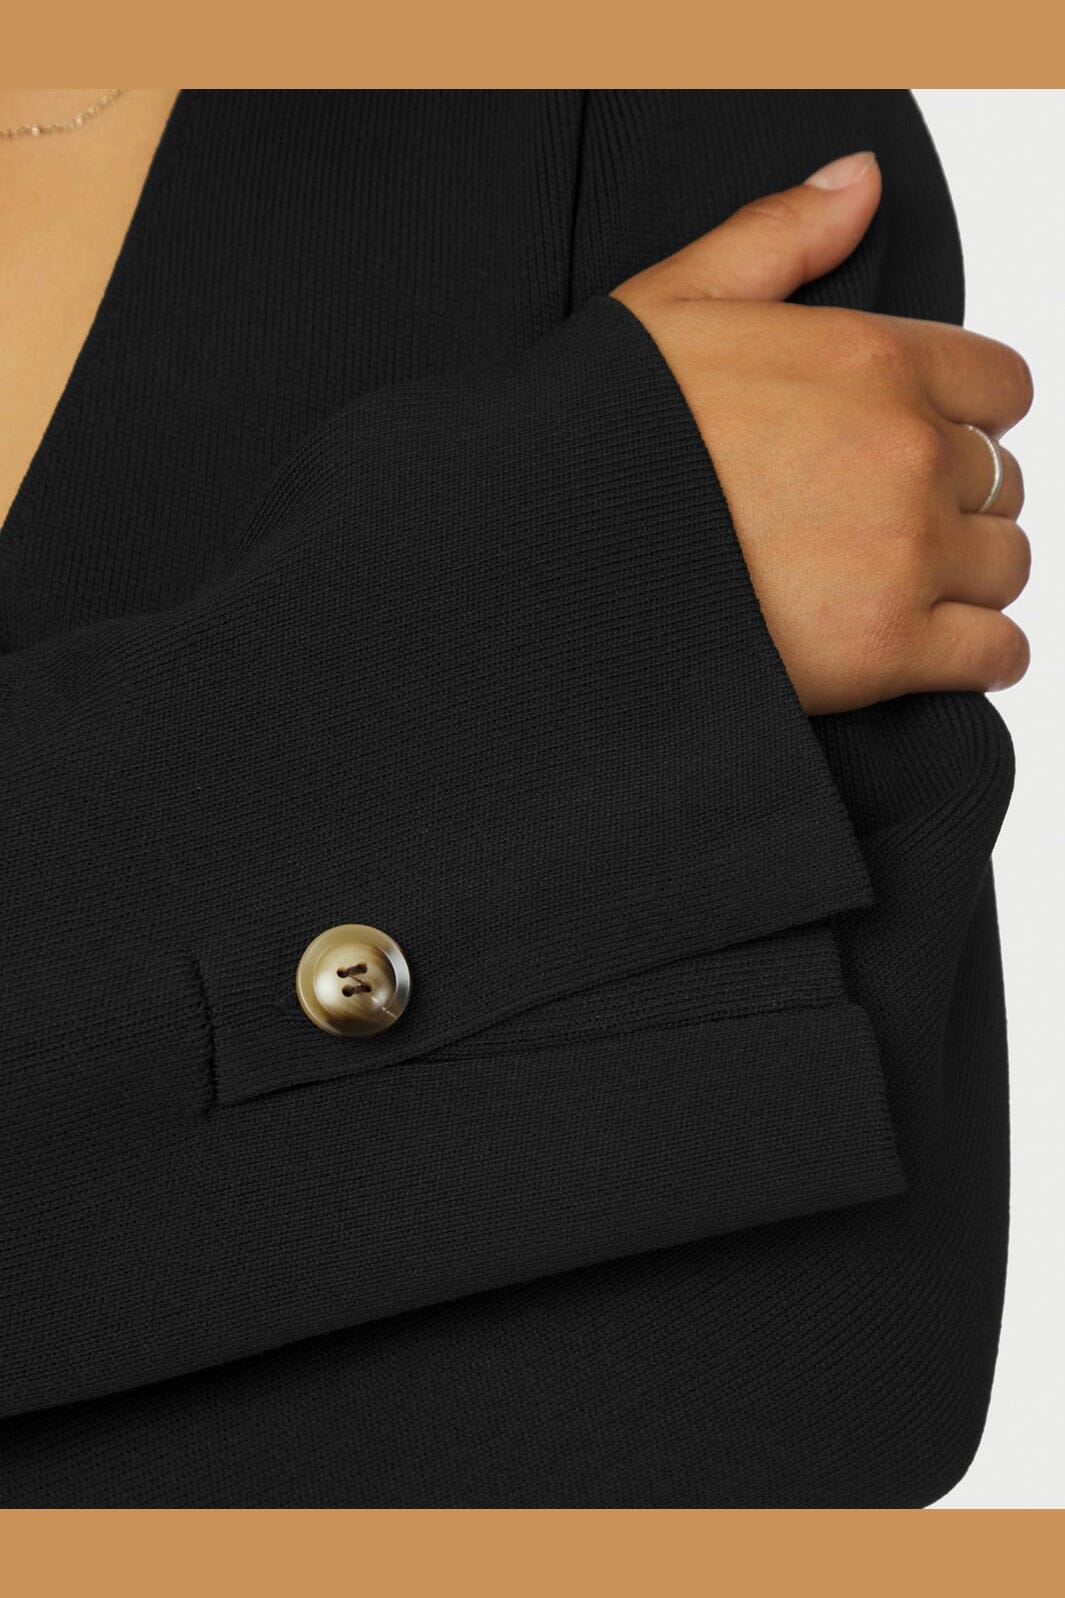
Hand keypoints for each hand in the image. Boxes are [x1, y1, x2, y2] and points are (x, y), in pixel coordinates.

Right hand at [609, 150, 1032, 714]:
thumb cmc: (595, 439)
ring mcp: (903, 554)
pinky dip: (978, 655)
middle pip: (1000, 479)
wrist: (545, 557)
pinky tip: (932, 648)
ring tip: (893, 588)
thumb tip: (861, 181)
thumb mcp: (672, 304)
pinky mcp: (887, 650)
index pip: (999, 385)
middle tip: (877, 526)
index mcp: (868, 360)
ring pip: (1005, 564)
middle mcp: (904, 452)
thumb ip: (781, 237)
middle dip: (952, 502)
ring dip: (963, 578)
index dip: (962, 417)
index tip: (915, 446)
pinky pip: (996, 653)